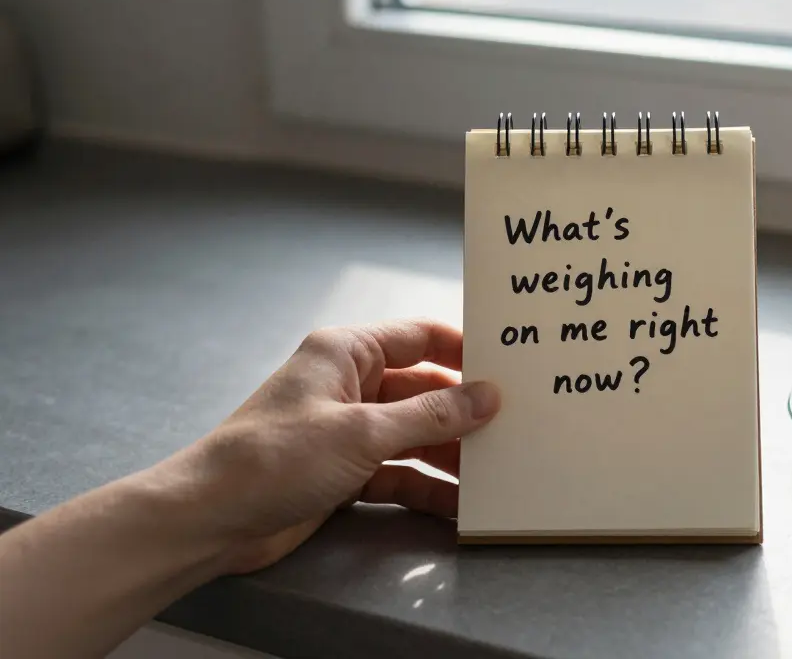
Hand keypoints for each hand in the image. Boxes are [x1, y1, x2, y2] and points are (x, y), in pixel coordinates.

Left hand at [164, 318, 500, 573]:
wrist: (210, 520)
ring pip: (414, 436)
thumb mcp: (362, 432)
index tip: (509, 367)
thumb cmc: (276, 458)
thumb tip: (487, 397)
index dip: (464, 349)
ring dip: (449, 455)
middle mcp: (349, 385)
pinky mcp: (343, 472)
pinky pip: (397, 473)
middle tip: (514, 428)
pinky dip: (425, 487)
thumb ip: (430, 416)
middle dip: (463, 412)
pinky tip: (458, 505)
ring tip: (495, 473)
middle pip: (423, 391)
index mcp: (346, 353)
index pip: (419, 338)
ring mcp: (346, 430)